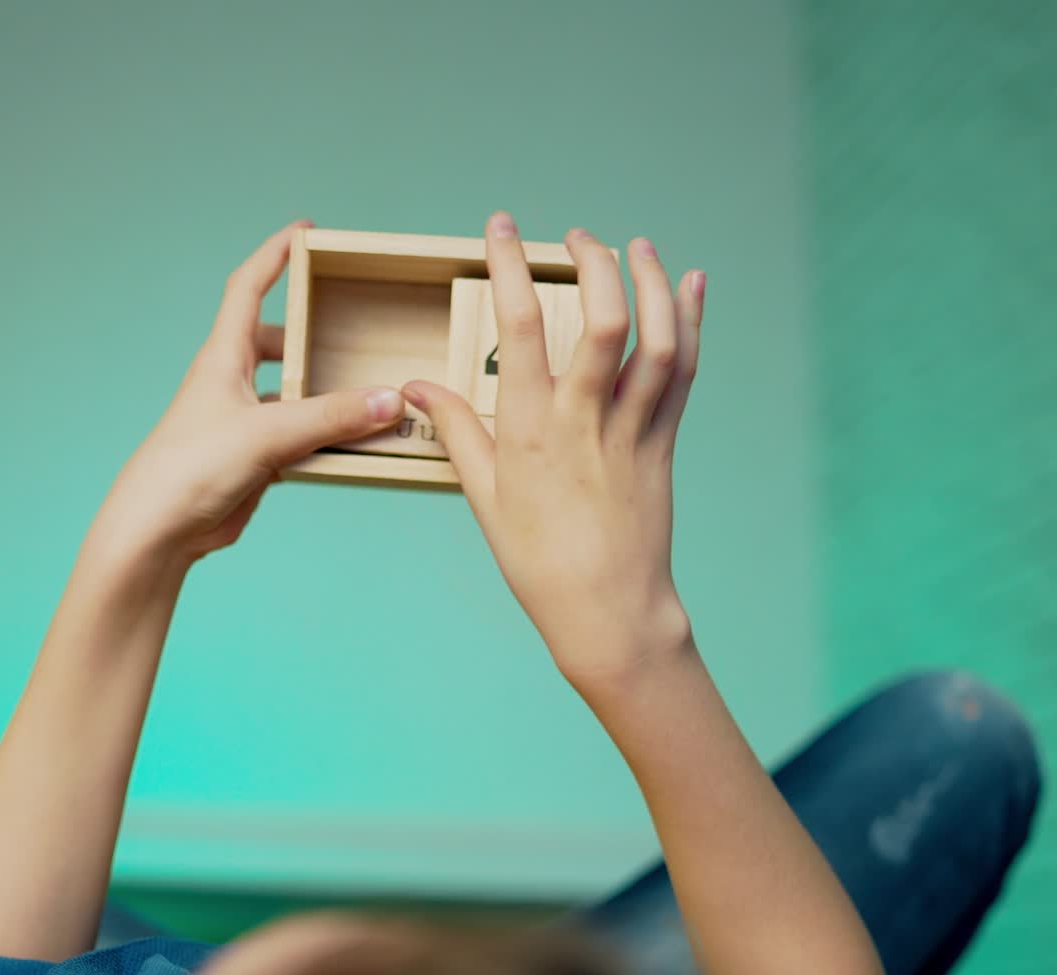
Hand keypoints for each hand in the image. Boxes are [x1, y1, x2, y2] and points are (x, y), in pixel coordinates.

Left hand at [101, 219, 404, 566]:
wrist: (159, 530)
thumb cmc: (191, 469)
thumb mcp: (268, 434)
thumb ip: (331, 417)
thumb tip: (390, 399)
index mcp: (223, 358)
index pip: (248, 289)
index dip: (274, 256)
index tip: (306, 232)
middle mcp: (232, 384)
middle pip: (277, 341)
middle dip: (312, 332)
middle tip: (352, 326)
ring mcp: (243, 423)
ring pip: (293, 394)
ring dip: (326, 392)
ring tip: (368, 389)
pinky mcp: (253, 461)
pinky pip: (299, 439)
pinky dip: (326, 439)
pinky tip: (354, 444)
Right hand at [403, 213, 705, 687]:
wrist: (608, 613)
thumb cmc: (538, 563)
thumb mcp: (484, 497)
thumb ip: (456, 432)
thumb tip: (417, 386)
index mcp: (530, 432)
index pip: (521, 329)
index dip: (511, 267)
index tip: (502, 226)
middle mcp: (584, 423)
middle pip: (603, 321)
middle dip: (592, 263)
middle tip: (575, 236)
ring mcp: (632, 432)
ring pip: (656, 340)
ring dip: (652, 282)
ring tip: (637, 245)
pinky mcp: (664, 444)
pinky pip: (684, 373)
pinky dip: (691, 323)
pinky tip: (692, 285)